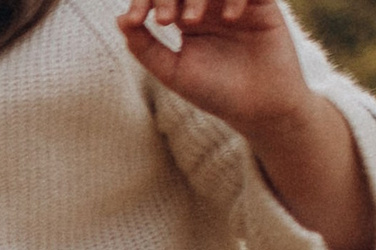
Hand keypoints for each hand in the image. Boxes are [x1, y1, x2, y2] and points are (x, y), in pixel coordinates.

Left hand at [117, 0, 310, 133]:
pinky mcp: (264, 6)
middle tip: (164, 20)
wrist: (258, 106)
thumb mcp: (172, 71)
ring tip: (191, 22)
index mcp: (184, 18)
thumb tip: (119, 19)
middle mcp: (210, 6)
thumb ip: (144, 47)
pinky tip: (230, 18)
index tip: (136, 20)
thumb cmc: (213, 91)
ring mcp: (235, 3)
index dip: (145, 2)